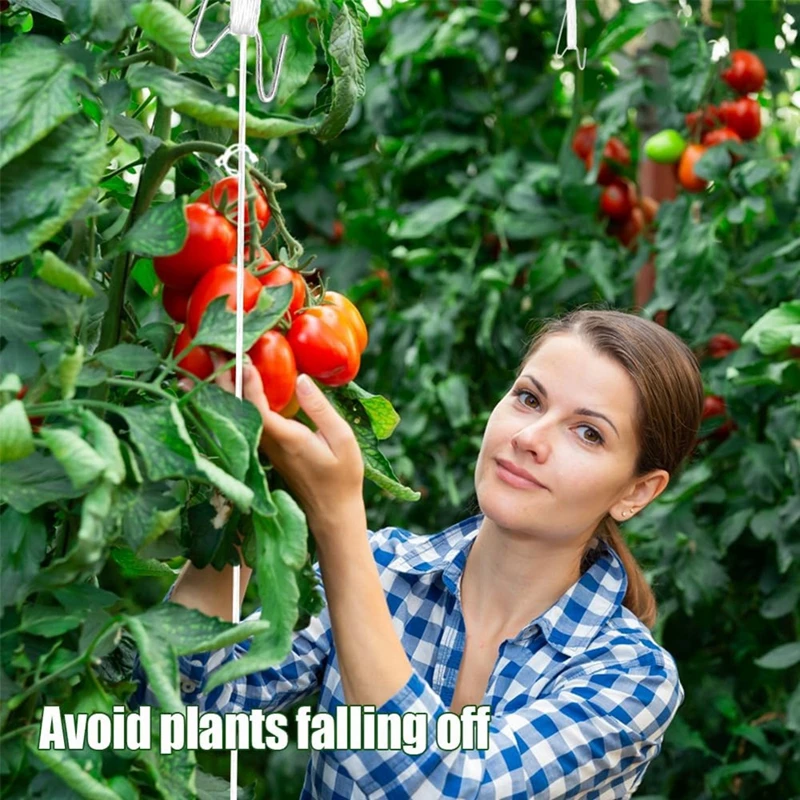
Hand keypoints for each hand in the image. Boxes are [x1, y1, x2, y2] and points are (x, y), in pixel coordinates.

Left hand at [208, 352, 364, 531]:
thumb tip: (302, 379)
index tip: (242, 356)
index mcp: (287, 439)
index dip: (248, 382)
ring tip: (208, 363)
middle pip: (238, 407)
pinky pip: (244, 420)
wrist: (332, 512)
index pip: (258, 407)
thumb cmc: (342, 476)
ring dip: (223, 388)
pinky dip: (233, 401)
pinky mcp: (265, 450)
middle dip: (225, 378)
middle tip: (213, 349)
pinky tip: (223, 389)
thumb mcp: (341, 439)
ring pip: (237, 413)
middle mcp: (268, 444)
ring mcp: (263, 448)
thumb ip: (320, 409)